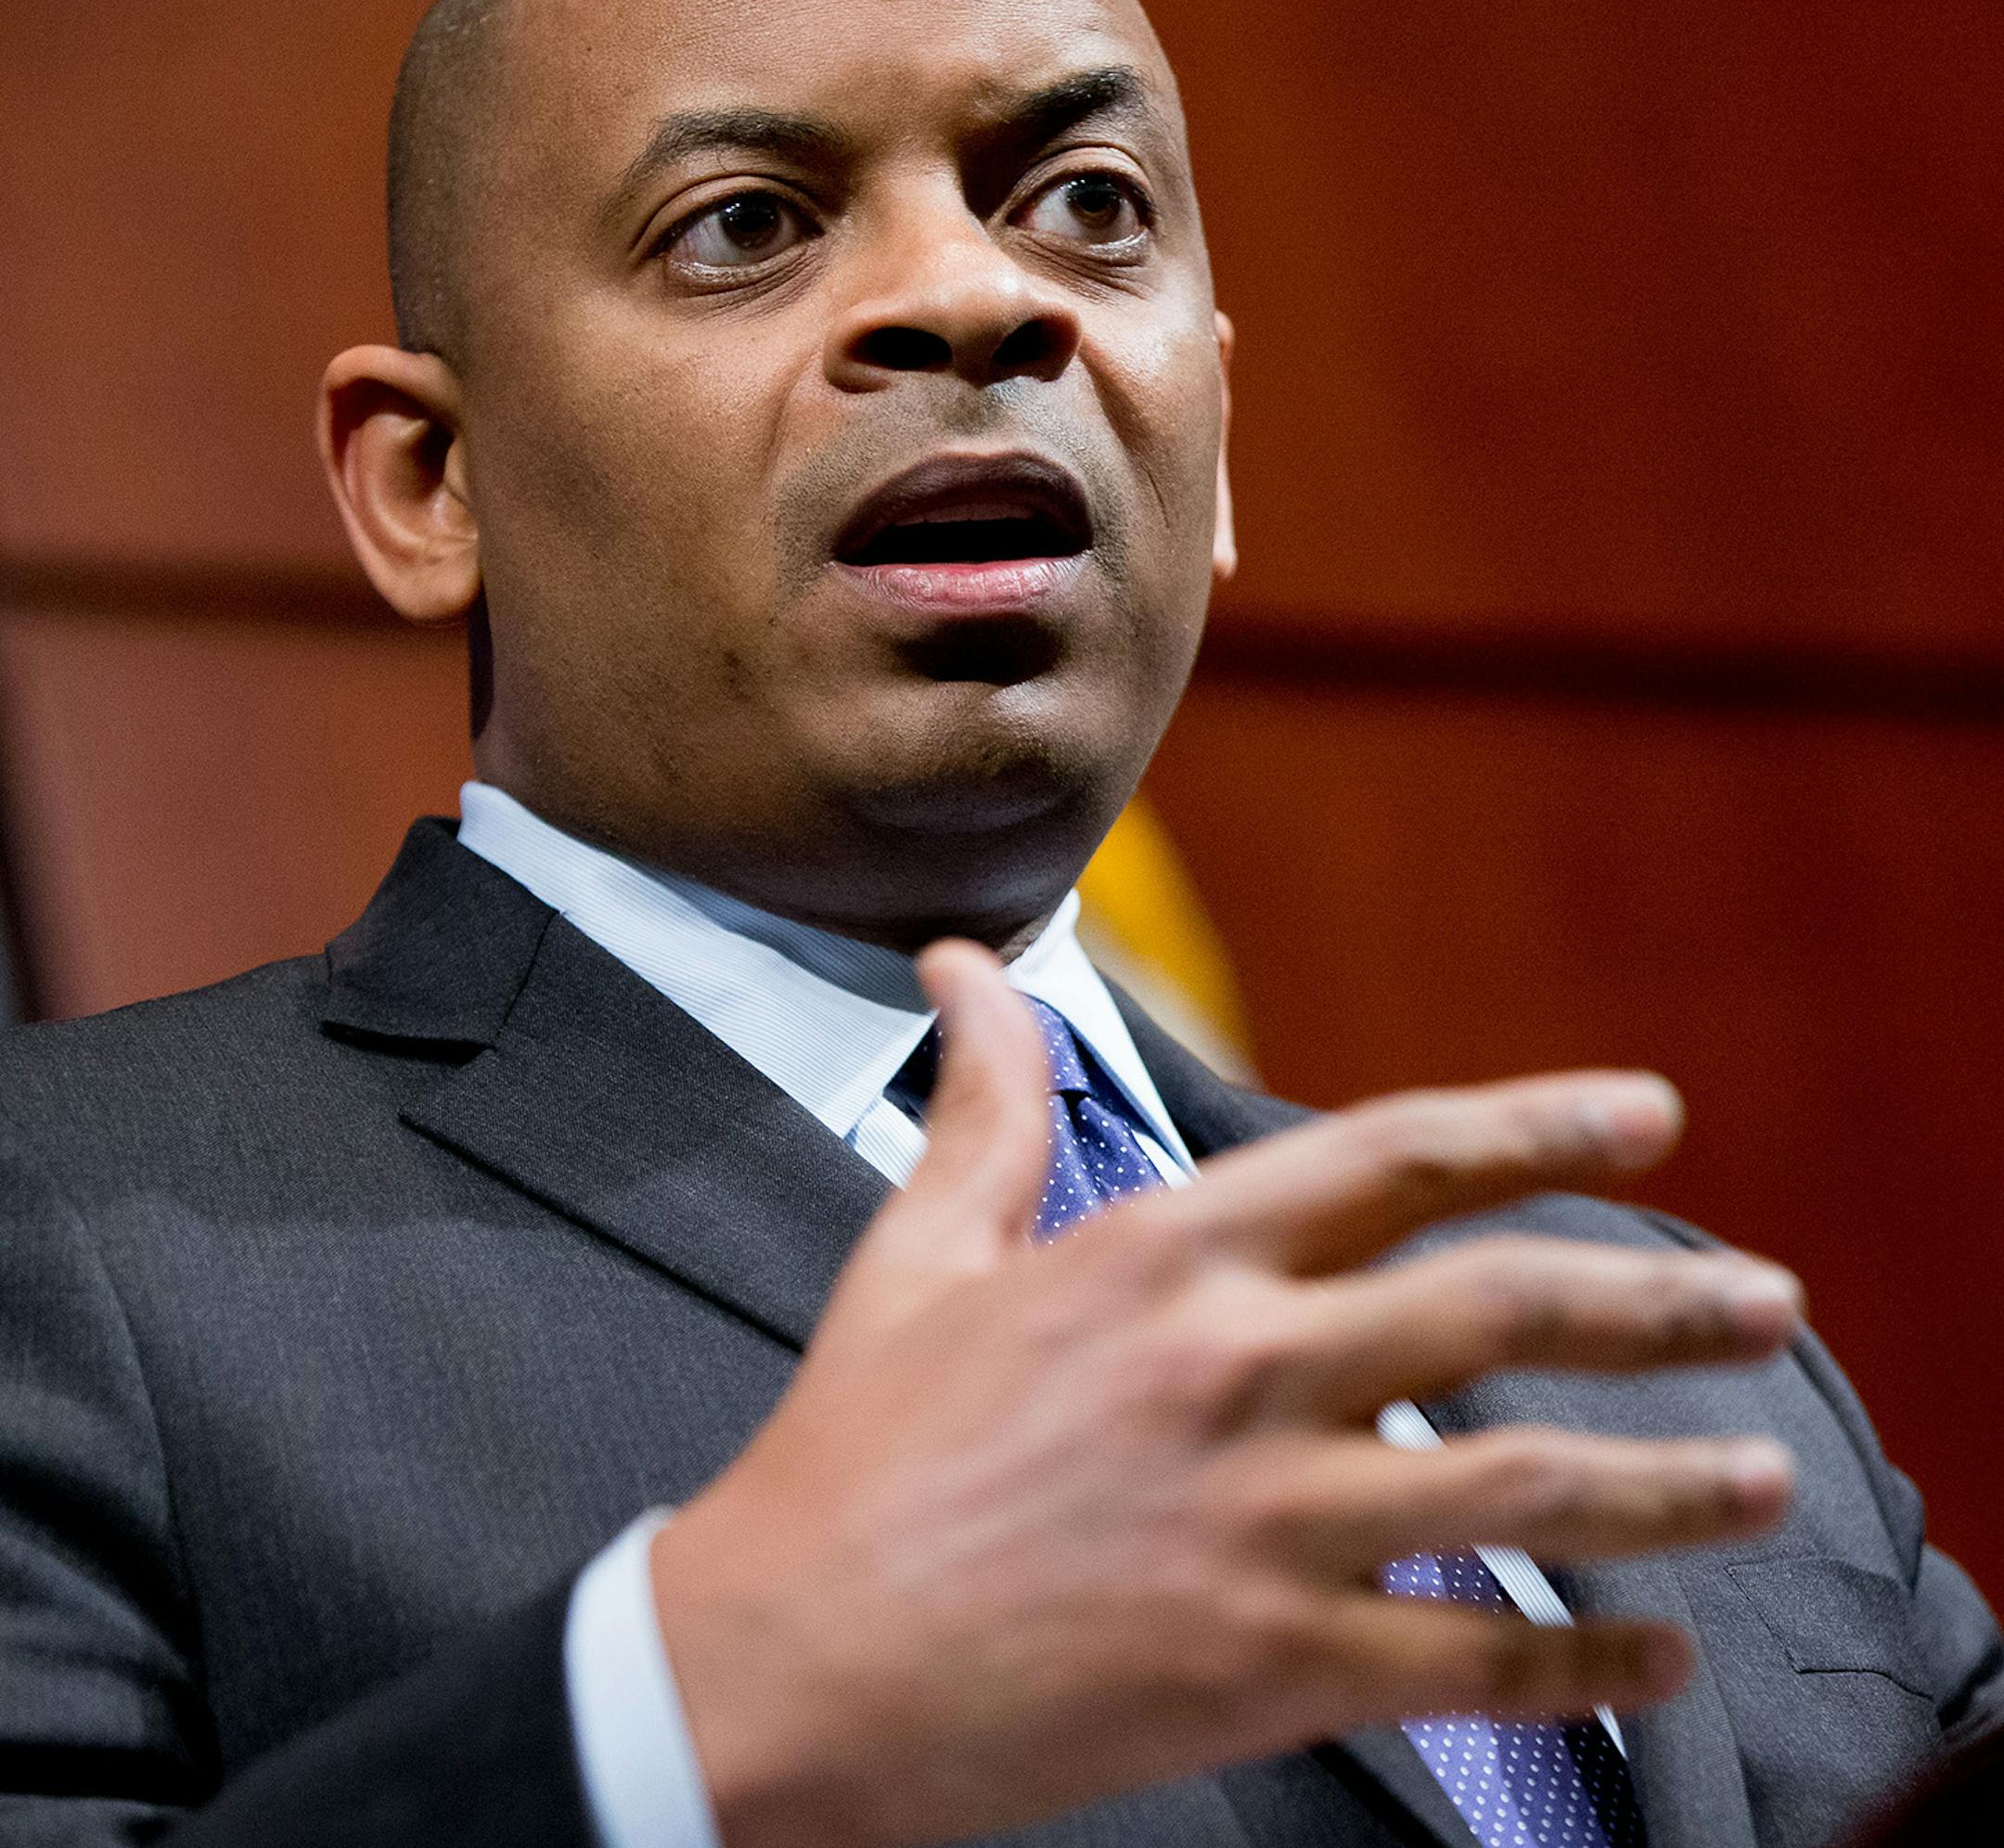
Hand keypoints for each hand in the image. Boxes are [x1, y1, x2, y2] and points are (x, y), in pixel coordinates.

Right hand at [650, 942, 1800, 1847]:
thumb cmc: (855, 1449)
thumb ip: (987, 1101)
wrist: (783, 1661)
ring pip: (1521, 1484)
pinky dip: (1586, 1665)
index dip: (1537, 1121)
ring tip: (1767, 1477)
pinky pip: (1472, 1667)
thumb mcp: (924, 1249)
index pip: (1395, 1153)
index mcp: (1167, 1253)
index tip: (1647, 1111)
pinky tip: (1662, 1661)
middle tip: (1771, 1299)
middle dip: (1660, 1297)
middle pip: (1500, 1305)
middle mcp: (1237, 1366)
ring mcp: (1261, 1520)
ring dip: (1665, 1481)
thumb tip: (966, 964)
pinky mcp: (1264, 1666)